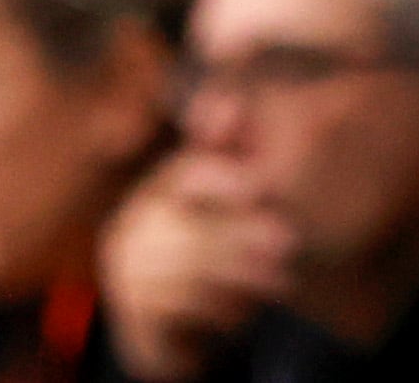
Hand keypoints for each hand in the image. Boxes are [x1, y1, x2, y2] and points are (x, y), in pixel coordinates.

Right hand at [100, 155, 292, 382]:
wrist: (163, 317)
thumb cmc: (206, 239)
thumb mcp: (219, 193)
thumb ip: (231, 151)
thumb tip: (232, 102)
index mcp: (159, 190)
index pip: (187, 174)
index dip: (225, 179)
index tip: (262, 184)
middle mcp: (134, 228)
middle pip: (191, 229)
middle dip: (243, 235)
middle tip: (289, 240)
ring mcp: (129, 275)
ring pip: (188, 275)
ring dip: (241, 277)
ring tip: (284, 279)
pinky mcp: (136, 317)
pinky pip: (178, 314)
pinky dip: (218, 310)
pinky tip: (247, 311)